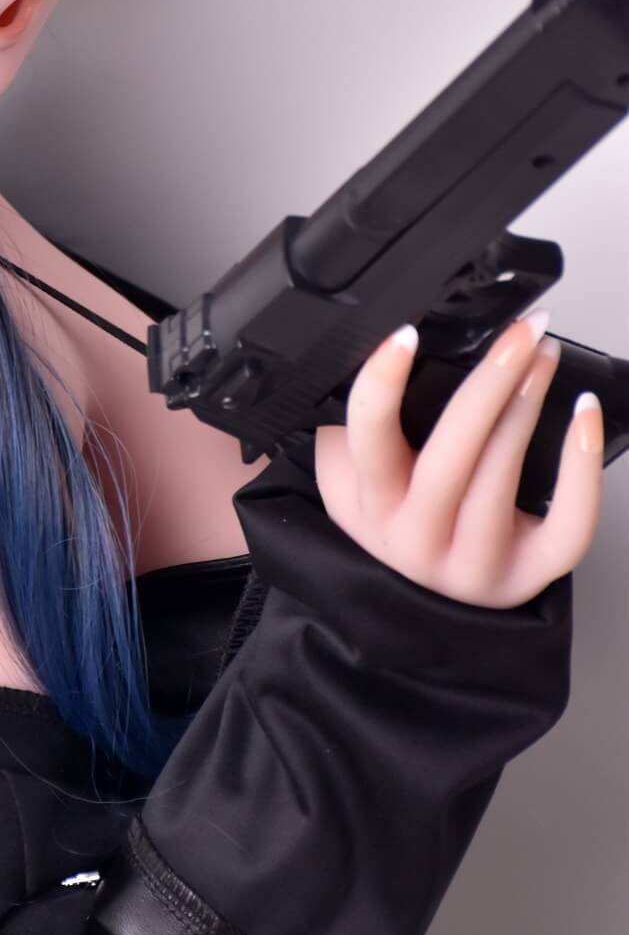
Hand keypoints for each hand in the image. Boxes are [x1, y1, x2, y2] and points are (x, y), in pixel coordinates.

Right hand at [314, 310, 603, 606]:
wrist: (426, 601)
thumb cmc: (395, 518)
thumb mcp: (350, 476)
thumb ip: (353, 424)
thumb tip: (372, 346)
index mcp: (368, 504)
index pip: (367, 441)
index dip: (382, 387)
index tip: (405, 335)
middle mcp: (416, 539)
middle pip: (450, 456)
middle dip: (489, 382)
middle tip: (517, 332)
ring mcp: (474, 563)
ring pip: (503, 478)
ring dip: (528, 403)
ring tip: (541, 356)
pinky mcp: (530, 574)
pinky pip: (569, 523)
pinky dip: (583, 466)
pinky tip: (583, 415)